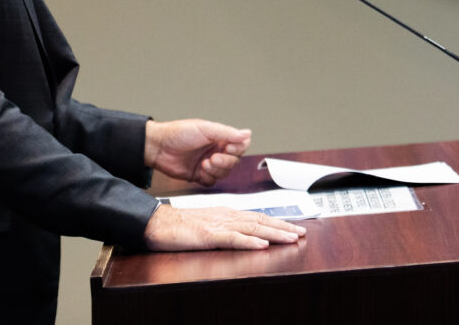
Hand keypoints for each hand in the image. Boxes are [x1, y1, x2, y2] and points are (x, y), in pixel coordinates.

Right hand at [143, 203, 305, 250]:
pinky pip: (232, 238)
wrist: (157, 223)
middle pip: (260, 220)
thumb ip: (225, 229)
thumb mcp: (207, 225)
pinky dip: (248, 241)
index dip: (277, 223)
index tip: (294, 228)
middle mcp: (226, 216)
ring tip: (291, 238)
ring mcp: (218, 225)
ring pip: (252, 227)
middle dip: (283, 227)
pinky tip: (261, 244)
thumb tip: (243, 235)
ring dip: (274, 233)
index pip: (257, 217)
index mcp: (226, 213)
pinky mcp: (208, 235)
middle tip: (302, 233)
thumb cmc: (179, 226)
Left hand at [144, 119, 251, 185]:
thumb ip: (227, 132)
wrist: (158, 147)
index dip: (238, 149)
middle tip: (212, 157)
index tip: (228, 147)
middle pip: (234, 161)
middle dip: (225, 161)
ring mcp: (208, 163)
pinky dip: (208, 178)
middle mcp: (215, 150)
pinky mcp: (199, 175)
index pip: (240, 145)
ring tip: (203, 164)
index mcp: (219, 137)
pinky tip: (200, 172)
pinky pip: (212, 182)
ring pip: (224, 173)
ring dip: (216, 170)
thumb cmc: (177, 133)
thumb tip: (247, 133)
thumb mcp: (204, 129)